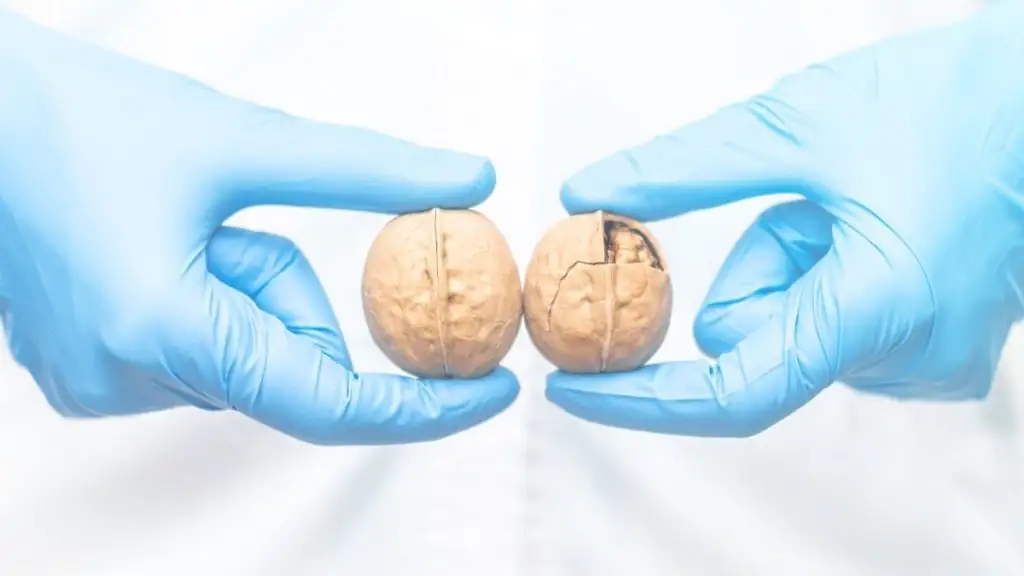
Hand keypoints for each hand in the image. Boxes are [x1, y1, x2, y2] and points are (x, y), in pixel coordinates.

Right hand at [0, 10, 517, 444]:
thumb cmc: (78, 115)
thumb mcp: (243, 141)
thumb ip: (369, 171)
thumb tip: (472, 177)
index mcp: (163, 329)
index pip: (329, 403)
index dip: (424, 405)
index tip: (494, 385)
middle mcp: (126, 379)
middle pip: (286, 364)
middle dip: (290, 296)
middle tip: (236, 226)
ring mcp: (99, 386)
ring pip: (245, 358)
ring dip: (246, 295)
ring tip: (179, 228)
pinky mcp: (86, 375)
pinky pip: (199, 357)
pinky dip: (211, 309)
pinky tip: (155, 252)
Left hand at [546, 3, 1023, 436]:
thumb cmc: (954, 99)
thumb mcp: (796, 123)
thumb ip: (681, 171)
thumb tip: (585, 196)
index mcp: (879, 307)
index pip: (733, 392)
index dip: (640, 399)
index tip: (570, 385)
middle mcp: (908, 357)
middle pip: (757, 337)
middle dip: (756, 267)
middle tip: (807, 200)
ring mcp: (928, 361)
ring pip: (792, 329)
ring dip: (795, 264)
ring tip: (858, 203)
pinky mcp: (934, 350)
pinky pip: (833, 329)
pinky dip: (825, 278)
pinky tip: (878, 227)